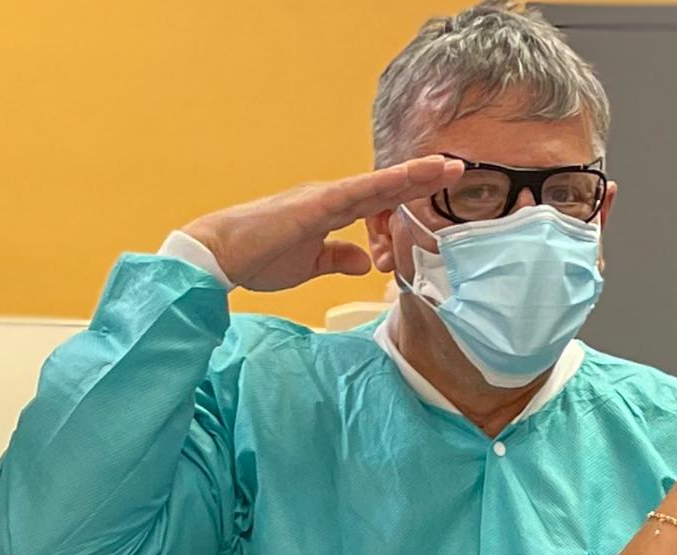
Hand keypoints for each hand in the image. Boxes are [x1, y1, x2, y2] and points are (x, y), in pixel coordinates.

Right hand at [182, 155, 463, 290]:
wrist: (218, 254)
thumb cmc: (256, 258)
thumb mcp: (308, 264)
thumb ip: (337, 258)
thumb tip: (365, 260)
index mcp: (327, 211)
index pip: (376, 202)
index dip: (407, 195)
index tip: (436, 192)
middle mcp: (329, 197)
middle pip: (384, 187)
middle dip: (421, 179)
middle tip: (458, 170)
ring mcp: (324, 197)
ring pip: (379, 184)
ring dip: (415, 175)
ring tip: (449, 168)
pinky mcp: (318, 204)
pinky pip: (362, 191)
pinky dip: (390, 182)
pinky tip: (414, 176)